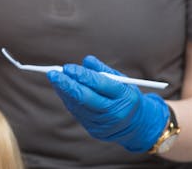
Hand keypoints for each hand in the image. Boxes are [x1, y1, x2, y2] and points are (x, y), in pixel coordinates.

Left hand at [47, 55, 169, 152]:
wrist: (137, 126)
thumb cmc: (126, 97)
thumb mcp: (122, 81)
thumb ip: (103, 70)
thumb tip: (86, 60)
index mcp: (124, 96)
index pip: (101, 85)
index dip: (82, 76)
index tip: (68, 67)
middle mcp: (115, 112)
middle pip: (86, 98)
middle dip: (67, 84)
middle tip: (53, 73)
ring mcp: (104, 124)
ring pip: (79, 106)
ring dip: (64, 91)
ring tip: (55, 78)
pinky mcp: (95, 130)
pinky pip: (77, 113)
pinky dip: (68, 100)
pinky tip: (62, 90)